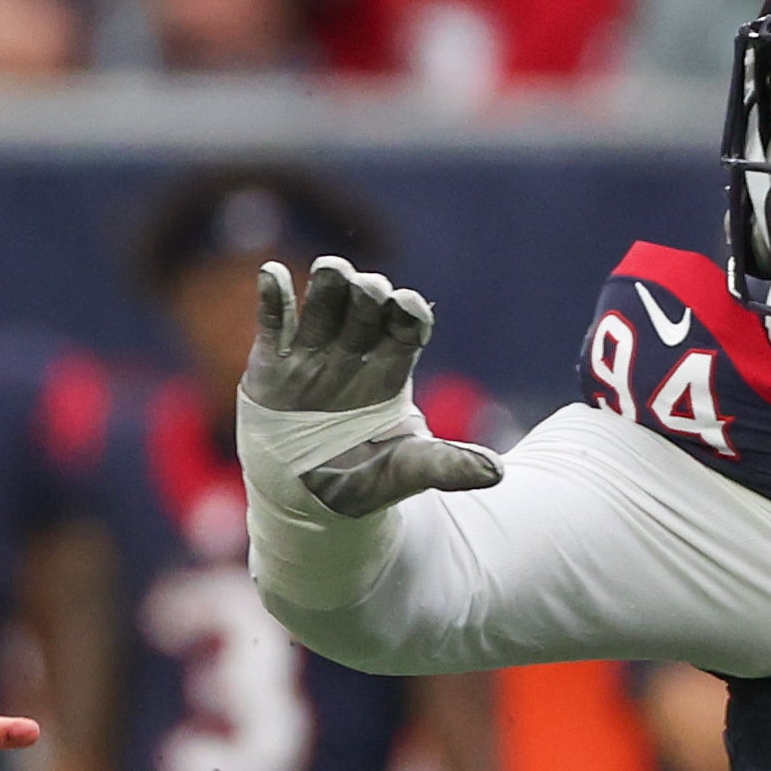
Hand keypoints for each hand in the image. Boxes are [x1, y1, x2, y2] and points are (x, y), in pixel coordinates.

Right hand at [244, 256, 502, 516]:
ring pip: (323, 305)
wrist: (307, 500)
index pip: (405, 327)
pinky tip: (273, 274)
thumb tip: (497, 473)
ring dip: (330, 283)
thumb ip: (447, 465)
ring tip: (332, 270)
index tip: (408, 306)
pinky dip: (274, 298)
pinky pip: (274, 323)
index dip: (408, 312)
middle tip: (370, 292)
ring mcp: (313, 355)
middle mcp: (354, 353)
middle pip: (365, 307)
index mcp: (391, 371)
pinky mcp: (273, 364)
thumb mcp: (407, 473)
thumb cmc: (365, 481)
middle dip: (369, 293)